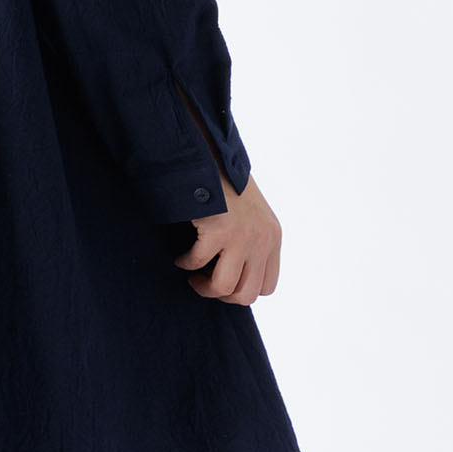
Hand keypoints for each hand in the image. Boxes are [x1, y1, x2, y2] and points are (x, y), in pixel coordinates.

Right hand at [180, 173, 280, 304]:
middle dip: (220, 294)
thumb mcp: (253, 216)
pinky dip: (184, 263)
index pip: (267, 288)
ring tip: (192, 274)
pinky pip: (196, 263)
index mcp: (272, 238)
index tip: (223, 279)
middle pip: (245, 295)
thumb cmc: (226, 186)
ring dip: (202, 286)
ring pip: (223, 287)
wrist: (212, 156)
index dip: (241, 290)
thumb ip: (251, 242)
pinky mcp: (219, 230)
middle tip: (204, 281)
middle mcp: (262, 240)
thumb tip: (234, 275)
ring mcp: (242, 236)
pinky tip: (180, 255)